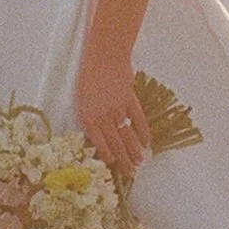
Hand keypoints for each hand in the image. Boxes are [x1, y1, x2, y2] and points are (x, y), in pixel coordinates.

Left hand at [76, 50, 150, 175]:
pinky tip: (147, 142)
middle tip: (131, 173)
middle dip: (124, 160)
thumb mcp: (81, 99)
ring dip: (135, 150)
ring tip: (140, 162)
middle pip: (115, 143)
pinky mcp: (130, 100)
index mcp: (88, 117)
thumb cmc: (88, 75)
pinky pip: (138, 120)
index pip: (99, 143)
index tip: (113, 164)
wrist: (103, 56)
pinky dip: (144, 132)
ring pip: (128, 135)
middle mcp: (103, 116)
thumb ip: (90, 118)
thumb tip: (100, 135)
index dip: (108, 155)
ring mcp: (118, 109)